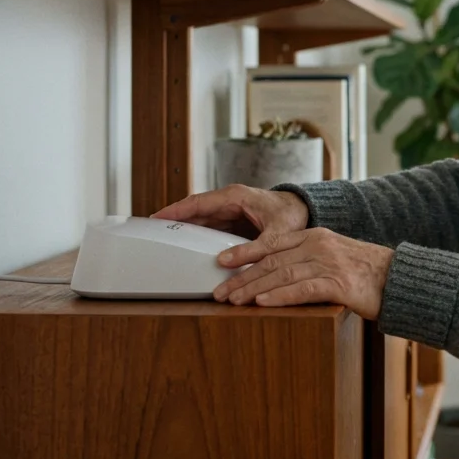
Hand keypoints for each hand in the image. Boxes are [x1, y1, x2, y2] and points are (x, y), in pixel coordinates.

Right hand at [151, 184, 307, 240]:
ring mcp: (231, 212)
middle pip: (194, 212)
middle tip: (151, 235)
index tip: (155, 218)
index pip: (197, 203)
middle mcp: (229, 202)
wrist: (307, 212)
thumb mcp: (276, 233)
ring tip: (164, 244)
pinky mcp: (235, 223)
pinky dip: (199, 238)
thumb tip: (228, 262)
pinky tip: (189, 250)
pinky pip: (211, 230)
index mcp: (235, 197)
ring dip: (185, 231)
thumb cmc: (294, 216)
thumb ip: (256, 248)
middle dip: (173, 223)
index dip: (174, 211)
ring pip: (201, 222)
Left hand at [211, 227, 394, 318]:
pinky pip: (302, 289)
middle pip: (271, 260)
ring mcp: (329, 263)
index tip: (222, 262)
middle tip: (219, 290)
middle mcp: (319, 245)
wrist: (400, 278)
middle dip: (242, 276)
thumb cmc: (367, 273)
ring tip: (234, 299)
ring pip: (282, 274)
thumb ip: (308, 259)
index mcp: (316, 236)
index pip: (272, 243)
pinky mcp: (339, 284)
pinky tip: (263, 303)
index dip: (244, 252)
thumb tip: (277, 275)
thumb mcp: (335, 256)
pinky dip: (280, 296)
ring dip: (254, 288)